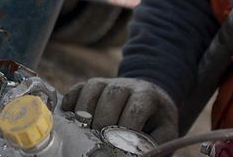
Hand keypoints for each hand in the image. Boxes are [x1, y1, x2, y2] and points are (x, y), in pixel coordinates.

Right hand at [61, 77, 177, 142]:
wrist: (150, 97)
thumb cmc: (156, 121)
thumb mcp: (164, 131)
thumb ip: (153, 144)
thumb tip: (138, 156)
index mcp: (147, 95)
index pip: (136, 108)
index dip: (127, 128)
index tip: (122, 147)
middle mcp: (126, 85)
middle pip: (112, 95)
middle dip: (104, 121)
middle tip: (101, 141)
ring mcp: (107, 82)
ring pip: (92, 88)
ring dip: (85, 111)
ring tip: (84, 131)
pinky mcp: (92, 86)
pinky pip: (78, 88)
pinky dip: (71, 102)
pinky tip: (69, 118)